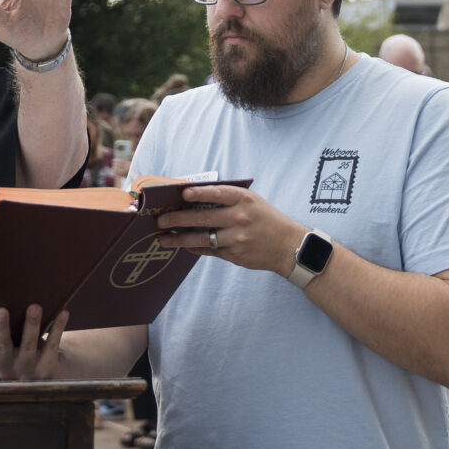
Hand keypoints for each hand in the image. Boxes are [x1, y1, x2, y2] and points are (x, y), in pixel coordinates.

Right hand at [0, 304, 70, 379]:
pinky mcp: (48, 365)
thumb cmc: (18, 354)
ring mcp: (28, 367)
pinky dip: (58, 327)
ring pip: (29, 345)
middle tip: (0, 311)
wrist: (46, 378)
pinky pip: (53, 344)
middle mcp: (8, 366)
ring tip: (34, 307)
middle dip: (1, 329)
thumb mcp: (4, 350)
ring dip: (31, 325)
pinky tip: (63, 312)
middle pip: (3, 347)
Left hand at [155, 182, 302, 276]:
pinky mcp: (235, 255)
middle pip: (203, 218)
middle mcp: (240, 218)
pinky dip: (195, 248)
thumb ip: (227, 198)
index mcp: (244, 200)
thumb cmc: (266, 218)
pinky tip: (183, 246)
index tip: (182, 193)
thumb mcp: (252, 201)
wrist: (288, 246)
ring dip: (180, 239)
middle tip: (160, 221)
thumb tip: (194, 196)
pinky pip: (210, 250)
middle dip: (178, 219)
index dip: (199, 192)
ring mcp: (237, 238)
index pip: (217, 194)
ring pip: (202, 238)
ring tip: (163, 239)